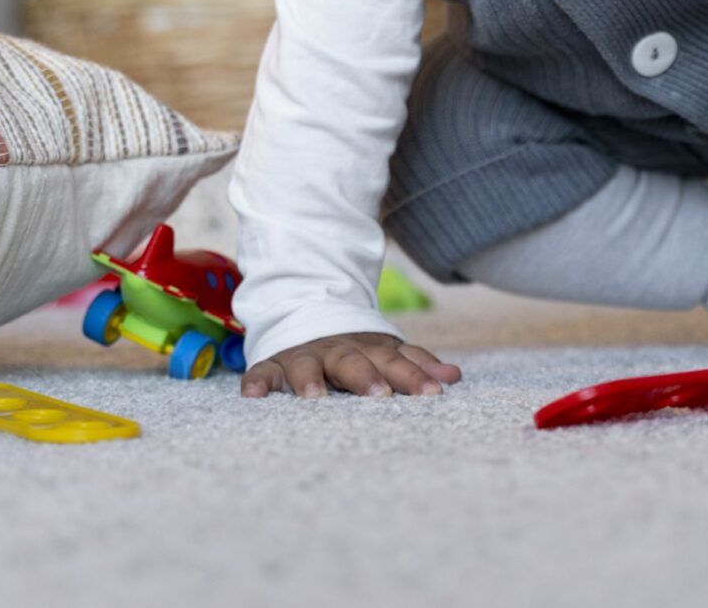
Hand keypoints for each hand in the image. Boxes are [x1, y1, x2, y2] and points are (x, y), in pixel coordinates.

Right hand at [239, 331, 462, 398]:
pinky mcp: (273, 364)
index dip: (414, 376)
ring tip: (315, 397)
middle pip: (353, 361)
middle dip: (365, 377)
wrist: (306, 310)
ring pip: (306, 365)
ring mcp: (304, 357)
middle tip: (379, 395)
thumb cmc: (355, 349)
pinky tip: (253, 396)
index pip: (395, 361)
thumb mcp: (386, 351)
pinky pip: (263, 372)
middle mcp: (337, 351)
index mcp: (369, 348)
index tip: (433, 394)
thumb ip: (416, 364)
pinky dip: (257, 382)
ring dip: (309, 379)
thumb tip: (455, 377)